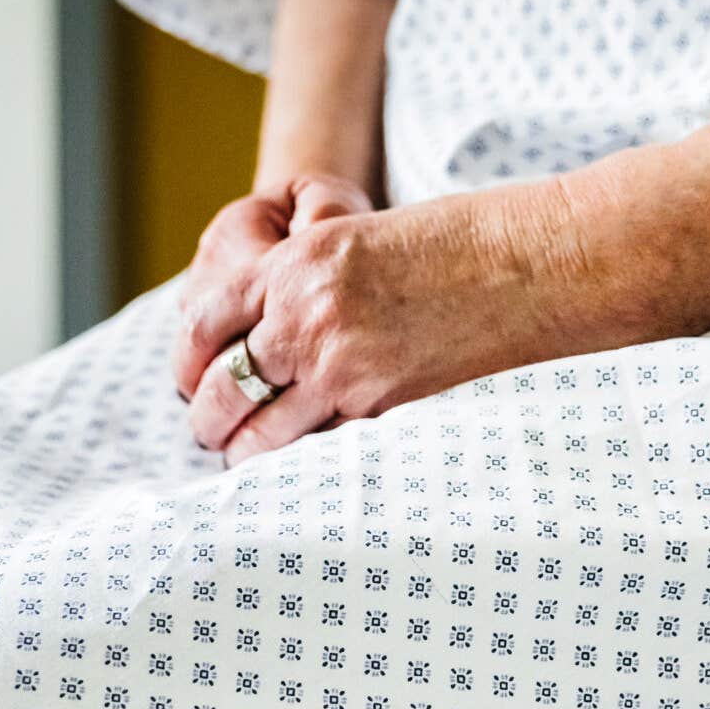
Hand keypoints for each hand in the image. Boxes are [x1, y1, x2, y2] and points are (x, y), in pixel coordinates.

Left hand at [186, 180, 599, 465]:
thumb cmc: (448, 244)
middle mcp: (304, 316)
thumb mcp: (353, 241)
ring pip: (261, 434)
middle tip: (209, 429)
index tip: (188, 379)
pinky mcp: (378, 405)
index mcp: (292, 264)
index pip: (205, 320)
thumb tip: (262, 337)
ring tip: (242, 459)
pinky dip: (302, 462)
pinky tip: (299, 467)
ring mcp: (340, 366)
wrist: (523, 264)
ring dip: (244, 452)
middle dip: (207, 417)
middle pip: (222, 387)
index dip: (186, 359)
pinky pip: (318, 447)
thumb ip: (300, 284)